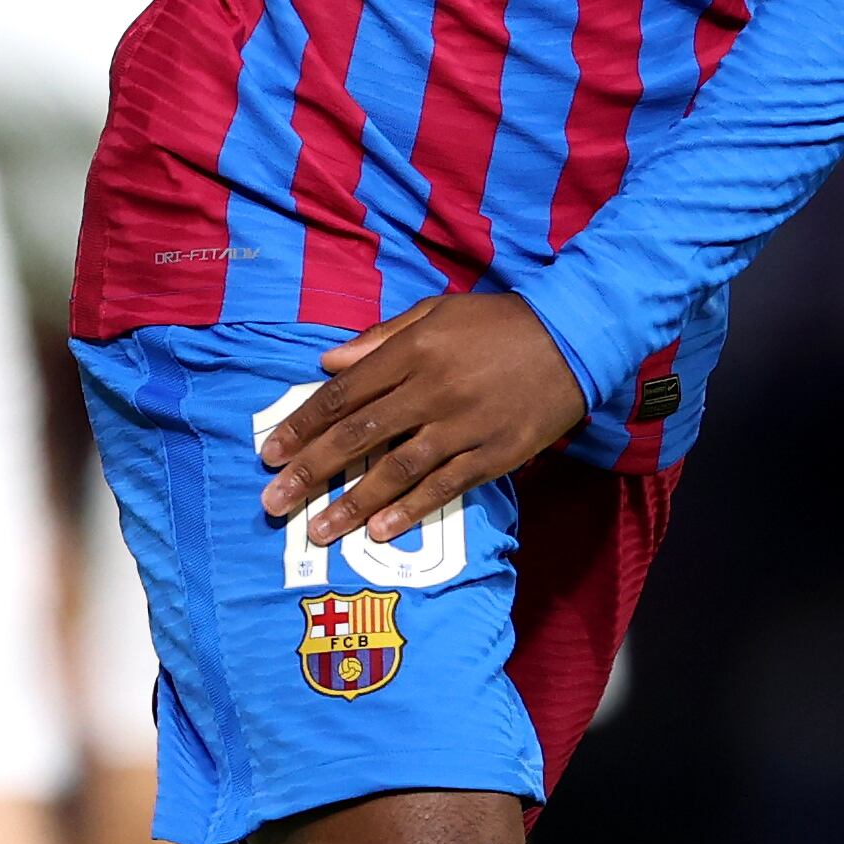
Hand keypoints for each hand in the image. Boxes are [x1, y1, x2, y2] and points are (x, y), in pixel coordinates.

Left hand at [256, 293, 587, 546]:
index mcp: (412, 353)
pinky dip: (411, 509)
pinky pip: (445, 486)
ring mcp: (464, 426)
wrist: (573, 339)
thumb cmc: (497, 323)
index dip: (303, 425)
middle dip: (312, 470)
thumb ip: (380, 340)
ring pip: (397, 469)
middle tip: (274, 501)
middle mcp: (432, 391)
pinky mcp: (495, 455)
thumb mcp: (435, 313)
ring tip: (318, 529)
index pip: (343, 394)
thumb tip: (328, 364)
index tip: (270, 452)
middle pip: (359, 434)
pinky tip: (379, 531)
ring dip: (353, 502)